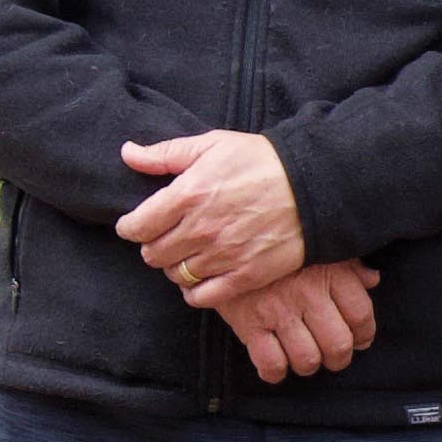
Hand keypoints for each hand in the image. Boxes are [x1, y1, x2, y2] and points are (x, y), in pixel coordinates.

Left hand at [118, 129, 307, 311]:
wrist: (314, 187)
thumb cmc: (262, 161)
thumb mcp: (213, 144)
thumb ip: (165, 154)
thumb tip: (127, 154)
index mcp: (187, 194)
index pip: (136, 227)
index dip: (131, 227)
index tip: (138, 224)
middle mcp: (201, 229)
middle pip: (152, 254)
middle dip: (154, 246)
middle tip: (168, 237)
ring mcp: (223, 256)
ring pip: (175, 275)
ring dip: (176, 266)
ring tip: (189, 254)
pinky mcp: (245, 276)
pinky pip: (202, 297)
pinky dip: (195, 291)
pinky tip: (202, 277)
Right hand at [221, 259, 380, 385]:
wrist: (226, 238)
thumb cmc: (277, 244)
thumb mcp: (317, 245)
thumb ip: (349, 264)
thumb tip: (372, 280)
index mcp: (329, 272)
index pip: (361, 314)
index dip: (365, 334)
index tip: (360, 339)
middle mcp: (307, 294)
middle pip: (338, 344)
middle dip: (339, 358)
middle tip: (334, 356)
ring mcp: (277, 310)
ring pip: (307, 359)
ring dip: (309, 365)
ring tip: (306, 358)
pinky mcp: (248, 323)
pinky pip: (270, 363)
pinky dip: (276, 372)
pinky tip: (278, 364)